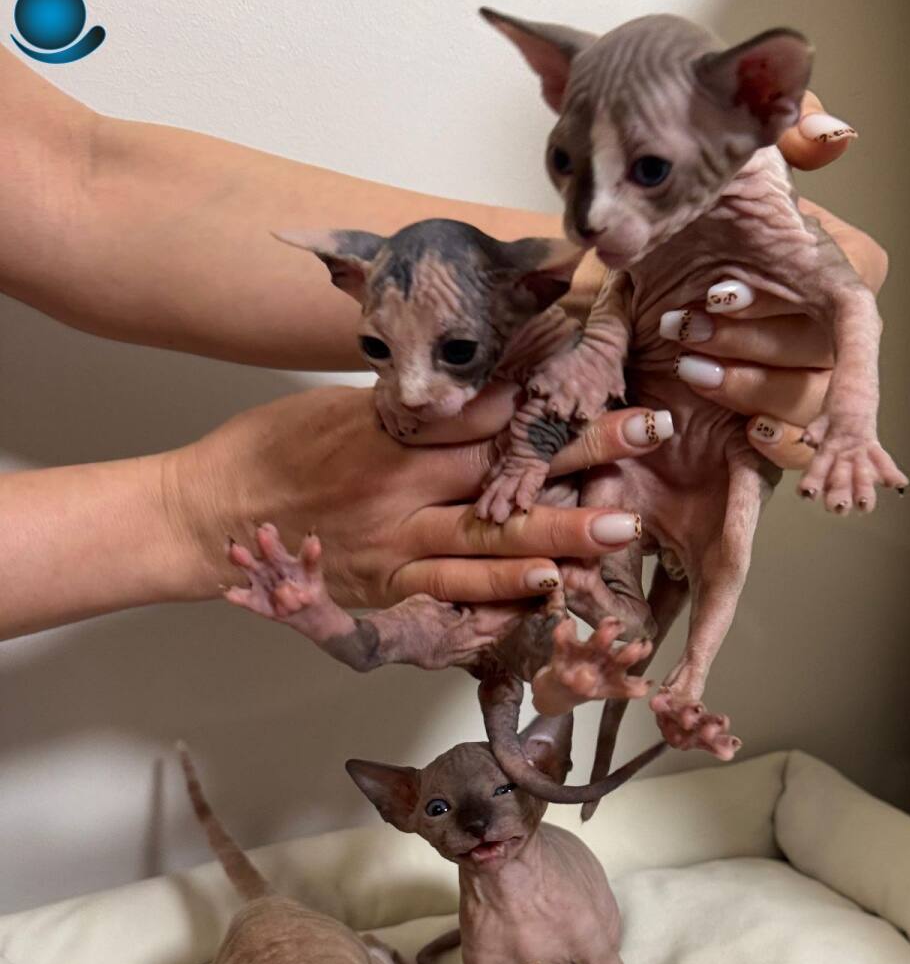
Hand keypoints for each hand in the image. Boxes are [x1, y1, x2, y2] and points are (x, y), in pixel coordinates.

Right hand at [169, 384, 661, 607]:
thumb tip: (476, 385)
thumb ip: (411, 405)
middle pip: (504, 467)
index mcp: (392, 428)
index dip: (550, 390)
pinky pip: (452, 595)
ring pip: (489, 539)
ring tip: (621, 525)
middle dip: (581, 452)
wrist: (209, 513)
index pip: (485, 407)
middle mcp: (401, 486)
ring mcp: (396, 543)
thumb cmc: (271, 448)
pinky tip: (550, 591)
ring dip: (560, 534)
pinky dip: (502, 596)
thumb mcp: (340, 404)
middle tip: (647, 435)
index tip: (605, 368)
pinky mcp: (387, 589)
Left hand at [655, 90, 887, 471]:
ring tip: (685, 355)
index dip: (856, 384)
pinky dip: (772, 446)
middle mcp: (819, 326)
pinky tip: (744, 436)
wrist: (633, 234)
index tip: (848, 427)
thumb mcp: (734, 146)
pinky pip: (786, 447)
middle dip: (754, 350)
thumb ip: (788, 127)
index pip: (856, 330)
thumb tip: (835, 137)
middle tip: (692, 322)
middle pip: (816, 371)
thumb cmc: (691, 194)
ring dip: (743, 387)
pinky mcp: (756, 404)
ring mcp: (790, 370)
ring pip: (795, 408)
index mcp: (829, 270)